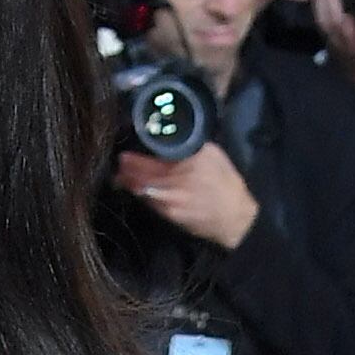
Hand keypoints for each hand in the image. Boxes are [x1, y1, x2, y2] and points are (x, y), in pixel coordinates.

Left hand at [115, 138, 257, 248]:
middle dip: (128, 169)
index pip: (153, 159)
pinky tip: (135, 189)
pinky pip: (149, 202)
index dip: (136, 158)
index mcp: (187, 164)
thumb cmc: (226, 184)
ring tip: (121, 175)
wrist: (234, 217)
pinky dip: (140, 194)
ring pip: (142, 189)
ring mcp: (170, 200)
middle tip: (120, 163)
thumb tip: (174, 137)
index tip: (126, 154)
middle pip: (143, 175)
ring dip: (129, 182)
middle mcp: (176, 182)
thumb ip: (192, 145)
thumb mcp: (214, 154)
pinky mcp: (170, 215)